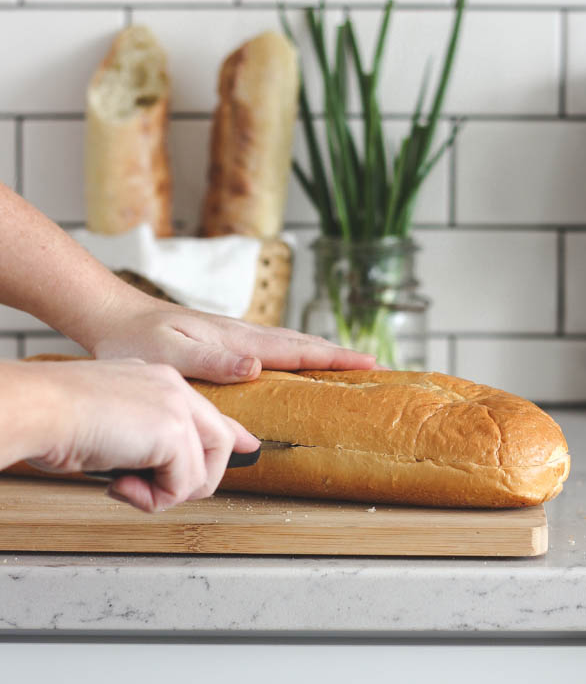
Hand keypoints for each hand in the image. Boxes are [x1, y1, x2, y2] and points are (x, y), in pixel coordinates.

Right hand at [23, 359, 258, 511]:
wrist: (39, 408)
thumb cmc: (56, 418)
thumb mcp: (109, 422)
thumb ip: (145, 438)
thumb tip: (168, 470)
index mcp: (158, 378)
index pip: (209, 412)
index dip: (231, 437)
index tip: (247, 449)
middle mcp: (173, 387)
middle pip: (219, 446)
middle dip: (189, 482)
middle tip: (146, 489)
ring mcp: (176, 408)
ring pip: (202, 473)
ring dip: (164, 495)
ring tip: (126, 485)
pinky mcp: (173, 432)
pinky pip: (183, 486)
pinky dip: (152, 500)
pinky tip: (120, 484)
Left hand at [92, 301, 376, 382]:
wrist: (112, 316)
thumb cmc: (136, 340)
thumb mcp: (168, 354)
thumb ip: (211, 360)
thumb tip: (256, 367)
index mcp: (236, 339)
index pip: (295, 349)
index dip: (333, 358)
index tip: (368, 364)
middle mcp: (242, 335)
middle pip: (301, 344)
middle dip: (338, 355)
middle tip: (374, 367)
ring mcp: (235, 336)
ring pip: (288, 344)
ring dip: (320, 353)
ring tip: (347, 365)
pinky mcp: (225, 342)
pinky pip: (272, 349)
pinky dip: (296, 354)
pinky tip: (296, 364)